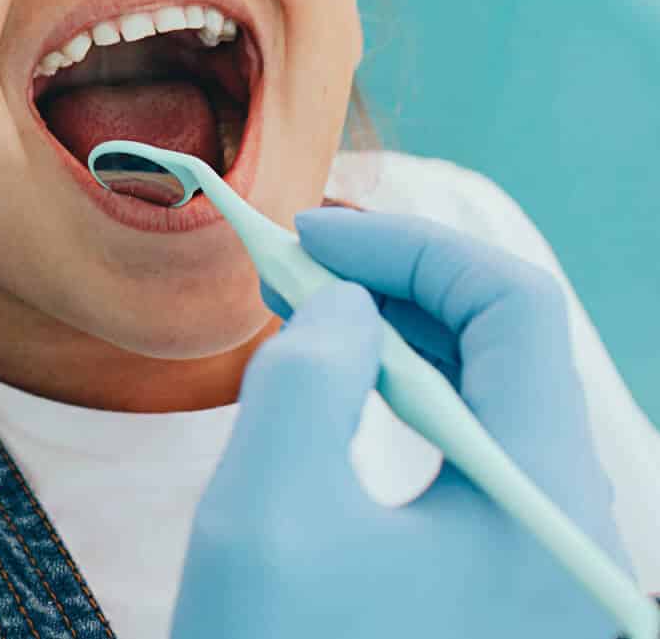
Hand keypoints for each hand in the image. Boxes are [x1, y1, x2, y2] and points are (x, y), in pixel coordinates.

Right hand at [171, 209, 634, 638]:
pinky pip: (474, 469)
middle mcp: (571, 531)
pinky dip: (404, 413)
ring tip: (300, 319)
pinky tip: (332, 402)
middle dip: (396, 287)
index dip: (407, 247)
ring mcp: (544, 572)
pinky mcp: (508, 601)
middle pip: (511, 351)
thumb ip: (304, 382)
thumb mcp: (266, 516)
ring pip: (492, 407)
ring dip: (396, 346)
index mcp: (543, 500)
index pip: (512, 306)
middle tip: (288, 268)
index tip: (305, 236)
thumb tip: (345, 310)